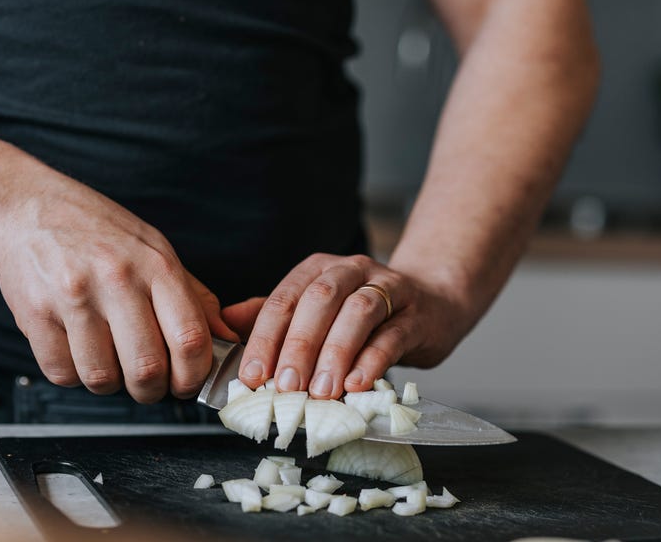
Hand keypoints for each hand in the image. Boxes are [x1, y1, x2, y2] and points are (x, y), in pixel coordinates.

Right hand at [0, 177, 236, 402]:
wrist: (25, 207)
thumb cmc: (96, 230)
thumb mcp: (155, 249)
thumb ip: (193, 296)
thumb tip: (227, 338)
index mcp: (155, 265)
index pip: (190, 338)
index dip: (194, 375)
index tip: (188, 382)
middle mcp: (116, 279)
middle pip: (147, 368)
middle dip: (152, 390)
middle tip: (149, 384)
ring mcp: (73, 297)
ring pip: (102, 378)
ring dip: (111, 384)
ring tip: (110, 362)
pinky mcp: (35, 314)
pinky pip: (62, 372)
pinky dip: (74, 374)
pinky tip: (78, 351)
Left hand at [223, 253, 465, 398]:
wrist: (433, 304)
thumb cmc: (366, 317)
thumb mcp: (317, 312)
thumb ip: (273, 316)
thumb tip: (226, 323)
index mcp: (318, 269)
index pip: (285, 298)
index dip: (265, 337)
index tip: (253, 375)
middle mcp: (352, 270)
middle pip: (320, 300)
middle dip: (299, 345)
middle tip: (286, 386)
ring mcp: (388, 288)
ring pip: (358, 312)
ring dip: (336, 353)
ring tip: (321, 391)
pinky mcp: (417, 314)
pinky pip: (393, 335)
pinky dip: (373, 361)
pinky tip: (357, 384)